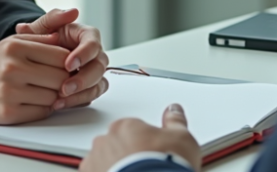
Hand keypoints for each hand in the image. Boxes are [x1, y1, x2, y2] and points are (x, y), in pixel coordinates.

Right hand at [0, 33, 69, 123]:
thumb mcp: (11, 43)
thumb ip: (38, 38)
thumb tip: (62, 38)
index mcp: (15, 48)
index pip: (60, 56)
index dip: (70, 62)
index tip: (68, 66)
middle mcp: (12, 68)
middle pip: (60, 78)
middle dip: (65, 81)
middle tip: (60, 80)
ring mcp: (10, 92)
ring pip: (53, 97)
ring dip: (54, 96)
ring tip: (44, 90)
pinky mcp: (8, 114)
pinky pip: (41, 112)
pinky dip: (43, 108)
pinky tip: (34, 101)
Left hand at [17, 8, 109, 109]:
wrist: (36, 55)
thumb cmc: (43, 37)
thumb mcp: (44, 25)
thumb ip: (54, 17)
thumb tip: (71, 12)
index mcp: (87, 36)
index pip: (93, 44)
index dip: (83, 55)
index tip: (68, 64)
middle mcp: (95, 54)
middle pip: (99, 67)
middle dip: (84, 79)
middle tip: (65, 87)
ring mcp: (94, 72)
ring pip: (98, 84)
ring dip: (81, 94)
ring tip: (60, 100)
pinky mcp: (89, 87)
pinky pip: (90, 96)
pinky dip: (76, 102)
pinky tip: (59, 104)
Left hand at [81, 104, 201, 171]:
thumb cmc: (163, 166)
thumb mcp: (182, 139)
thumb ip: (175, 122)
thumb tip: (174, 110)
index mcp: (124, 127)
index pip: (132, 131)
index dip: (145, 145)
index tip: (154, 155)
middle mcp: (105, 143)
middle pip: (116, 146)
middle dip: (128, 156)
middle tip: (146, 169)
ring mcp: (95, 163)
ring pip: (104, 163)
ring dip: (115, 169)